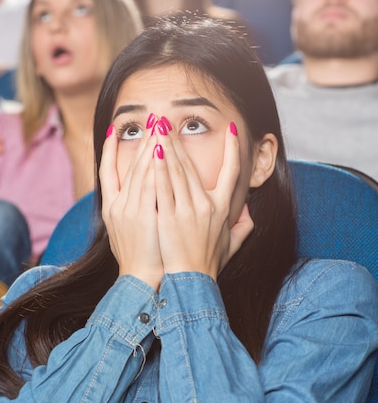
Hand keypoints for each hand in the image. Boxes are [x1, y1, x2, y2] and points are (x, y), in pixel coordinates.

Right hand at [99, 125, 163, 290]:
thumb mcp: (128, 235)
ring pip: (138, 169)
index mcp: (111, 208)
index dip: (109, 149)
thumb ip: (135, 213)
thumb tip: (144, 200)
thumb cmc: (140, 260)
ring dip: (149, 145)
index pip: (106, 171)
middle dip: (140, 140)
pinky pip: (147, 183)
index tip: (113, 130)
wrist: (141, 281)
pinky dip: (152, 165)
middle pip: (127, 165)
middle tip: (150, 119)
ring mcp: (127, 208)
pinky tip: (159, 148)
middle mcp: (116, 205)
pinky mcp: (140, 214)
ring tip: (158, 125)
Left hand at [154, 122, 253, 279]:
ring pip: (176, 172)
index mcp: (222, 208)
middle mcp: (205, 205)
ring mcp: (186, 210)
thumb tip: (248, 211)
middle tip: (170, 121)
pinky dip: (158, 169)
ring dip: (167, 147)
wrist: (191, 281)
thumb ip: (244, 226)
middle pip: (192, 166)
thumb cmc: (209, 263)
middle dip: (179, 140)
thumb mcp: (232, 244)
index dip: (233, 149)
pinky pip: (162, 187)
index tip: (232, 129)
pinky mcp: (169, 217)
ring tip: (159, 128)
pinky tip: (154, 152)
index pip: (232, 172)